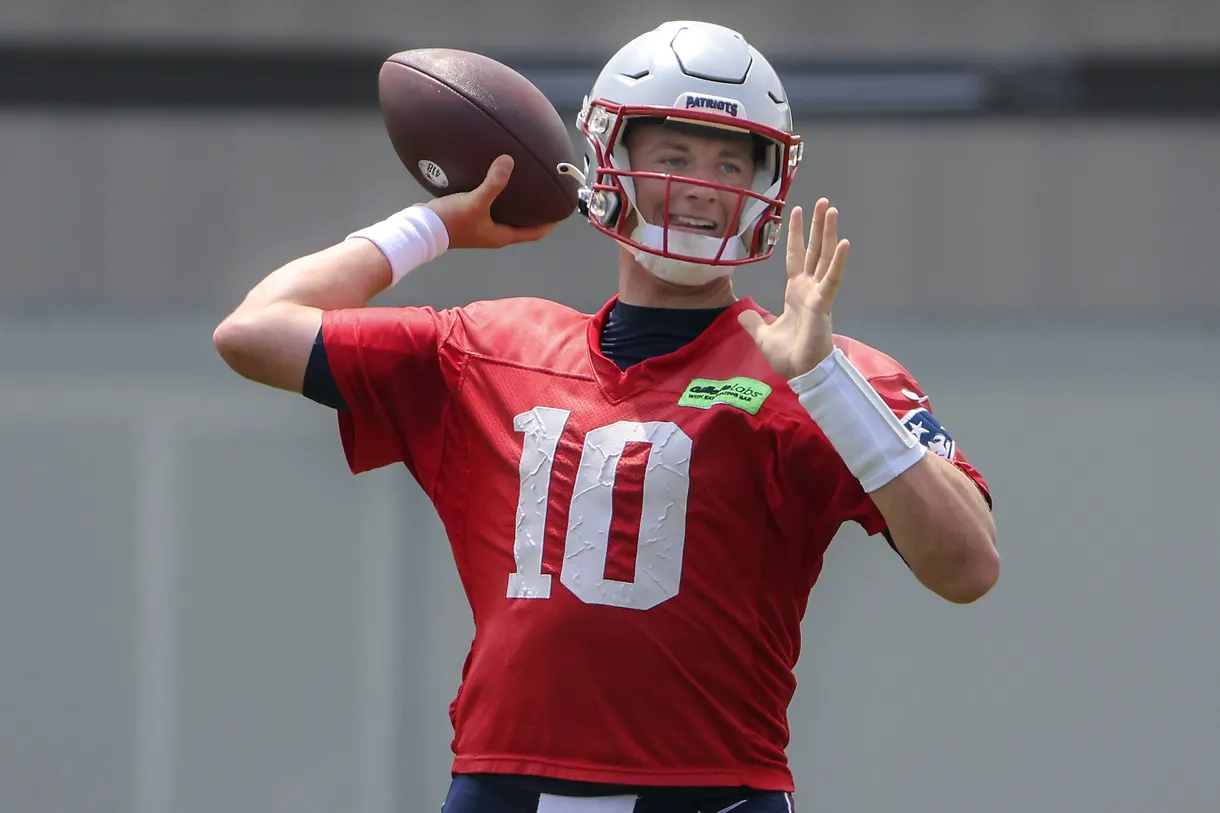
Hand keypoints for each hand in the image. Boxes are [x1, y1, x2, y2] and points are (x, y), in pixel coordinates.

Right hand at [424, 155, 559, 248]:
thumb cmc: (452, 221)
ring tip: (526, 185)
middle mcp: (494, 233)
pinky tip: (497, 180)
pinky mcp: (469, 217)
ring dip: (517, 204)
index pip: (534, 233)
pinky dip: (498, 196)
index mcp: (501, 235)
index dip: (549, 224)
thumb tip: (508, 161)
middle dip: (535, 212)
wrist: (421, 228)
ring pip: (506, 215)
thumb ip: (493, 183)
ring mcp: (481, 227)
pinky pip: (491, 206)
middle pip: (522, 224)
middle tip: (547, 195)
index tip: (562, 211)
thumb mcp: (475, 201)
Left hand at [737, 198, 849, 379]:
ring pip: (824, 257)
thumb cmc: (789, 356)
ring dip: (828, 233)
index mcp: (795, 292)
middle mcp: (808, 289)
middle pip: (814, 250)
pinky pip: (832, 279)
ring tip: (831, 210)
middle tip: (822, 202)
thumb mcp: (763, 335)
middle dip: (816, 226)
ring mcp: (818, 294)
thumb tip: (743, 313)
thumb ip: (754, 322)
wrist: (800, 373)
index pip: (795, 256)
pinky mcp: (823, 304)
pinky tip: (844, 243)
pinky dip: (838, 262)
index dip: (795, 234)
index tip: (795, 211)